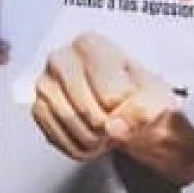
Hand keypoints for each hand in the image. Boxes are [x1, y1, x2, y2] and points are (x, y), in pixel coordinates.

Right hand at [32, 33, 193, 184]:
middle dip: (108, 128)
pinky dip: (78, 147)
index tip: (131, 104)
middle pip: (88, 111)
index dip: (127, 110)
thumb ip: (142, 111)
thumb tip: (115, 127)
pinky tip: (91, 137)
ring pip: (71, 126)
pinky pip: (56, 138)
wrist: (128, 110)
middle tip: (119, 124)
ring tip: (106, 130)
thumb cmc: (139, 95)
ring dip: (94, 140)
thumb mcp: (155, 99)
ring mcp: (45, 84)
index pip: (111, 94)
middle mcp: (61, 59)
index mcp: (90, 45)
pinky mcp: (38, 108)